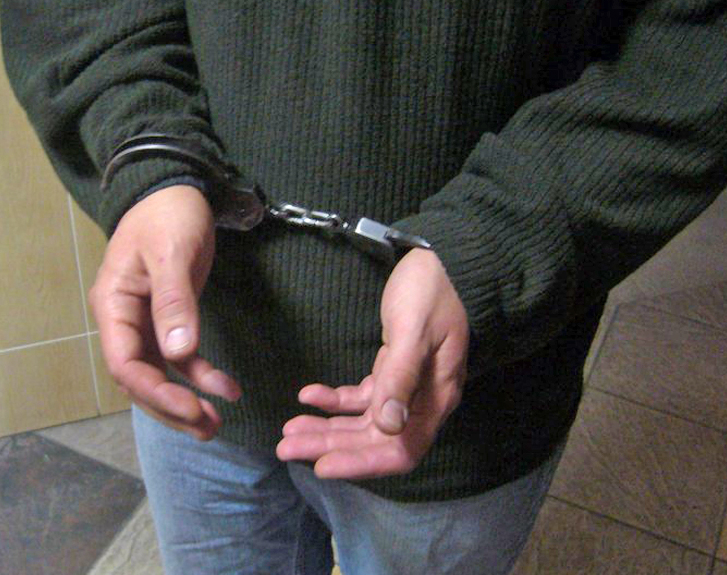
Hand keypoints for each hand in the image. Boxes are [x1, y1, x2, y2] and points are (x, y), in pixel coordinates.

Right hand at [89, 185, 240, 440]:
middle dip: (171, 407)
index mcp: (114, 305)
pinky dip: (201, 376)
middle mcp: (123, 320)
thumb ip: (175, 302)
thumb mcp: (171, 254)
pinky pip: (181, 358)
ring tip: (215, 427)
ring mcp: (145, 323)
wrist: (177, 187)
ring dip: (185, 401)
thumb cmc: (168, 214)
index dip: (155, 392)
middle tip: (206, 428)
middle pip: (139, 379)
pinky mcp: (169, 320)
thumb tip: (180, 352)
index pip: (125, 364)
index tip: (191, 408)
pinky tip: (227, 390)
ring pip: (160, 375)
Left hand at [276, 248, 467, 478]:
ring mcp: (405, 388)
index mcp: (436, 399)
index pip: (401, 451)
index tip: (323, 467)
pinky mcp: (391, 371)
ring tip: (288, 431)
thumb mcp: (413, 331)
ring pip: (362, 422)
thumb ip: (400, 377)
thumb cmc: (430, 293)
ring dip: (326, 429)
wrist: (440, 260)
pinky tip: (307, 395)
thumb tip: (388, 427)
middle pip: (373, 440)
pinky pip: (359, 397)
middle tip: (285, 448)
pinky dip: (333, 400)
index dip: (362, 463)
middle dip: (330, 446)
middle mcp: (421, 403)